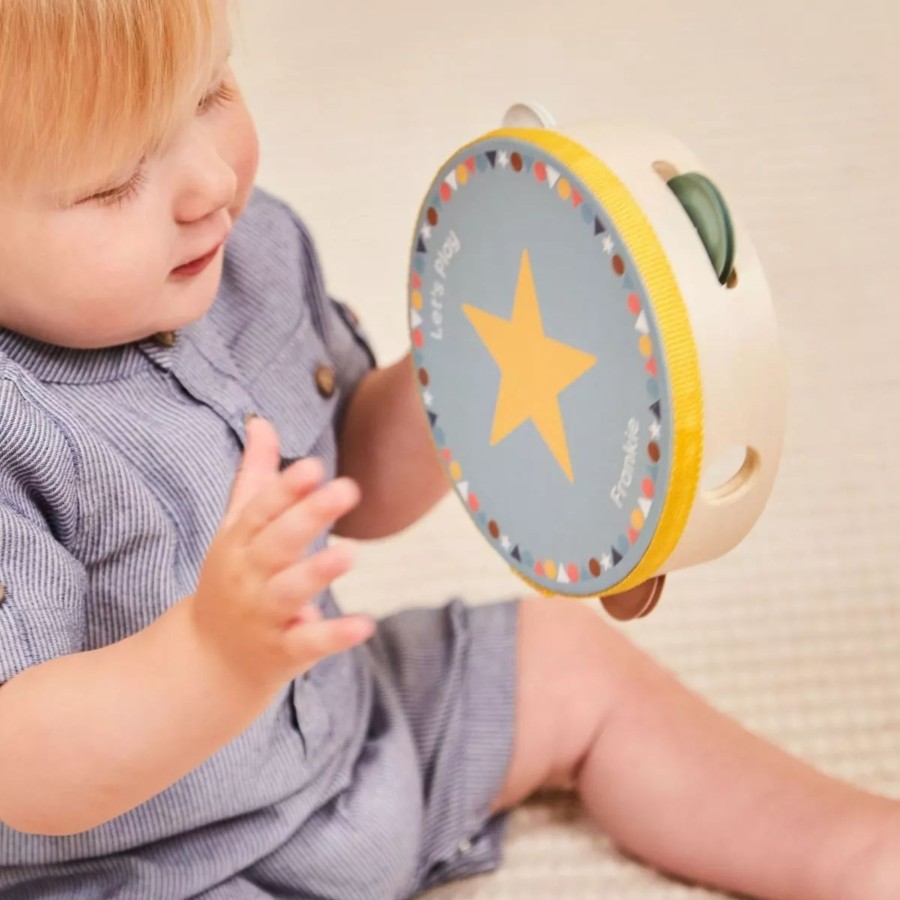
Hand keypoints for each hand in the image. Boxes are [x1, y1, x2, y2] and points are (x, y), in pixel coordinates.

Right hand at [188, 418, 373, 692]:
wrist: (207, 662)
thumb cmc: (232, 580)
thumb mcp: (236, 529)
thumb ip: (255, 476)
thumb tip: (261, 421)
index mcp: (238, 542)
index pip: (261, 510)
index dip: (286, 488)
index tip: (313, 466)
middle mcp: (248, 576)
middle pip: (277, 543)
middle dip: (309, 516)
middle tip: (347, 489)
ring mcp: (263, 615)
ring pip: (289, 591)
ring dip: (317, 572)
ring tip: (350, 554)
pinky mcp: (282, 651)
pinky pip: (308, 642)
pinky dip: (334, 635)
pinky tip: (365, 625)